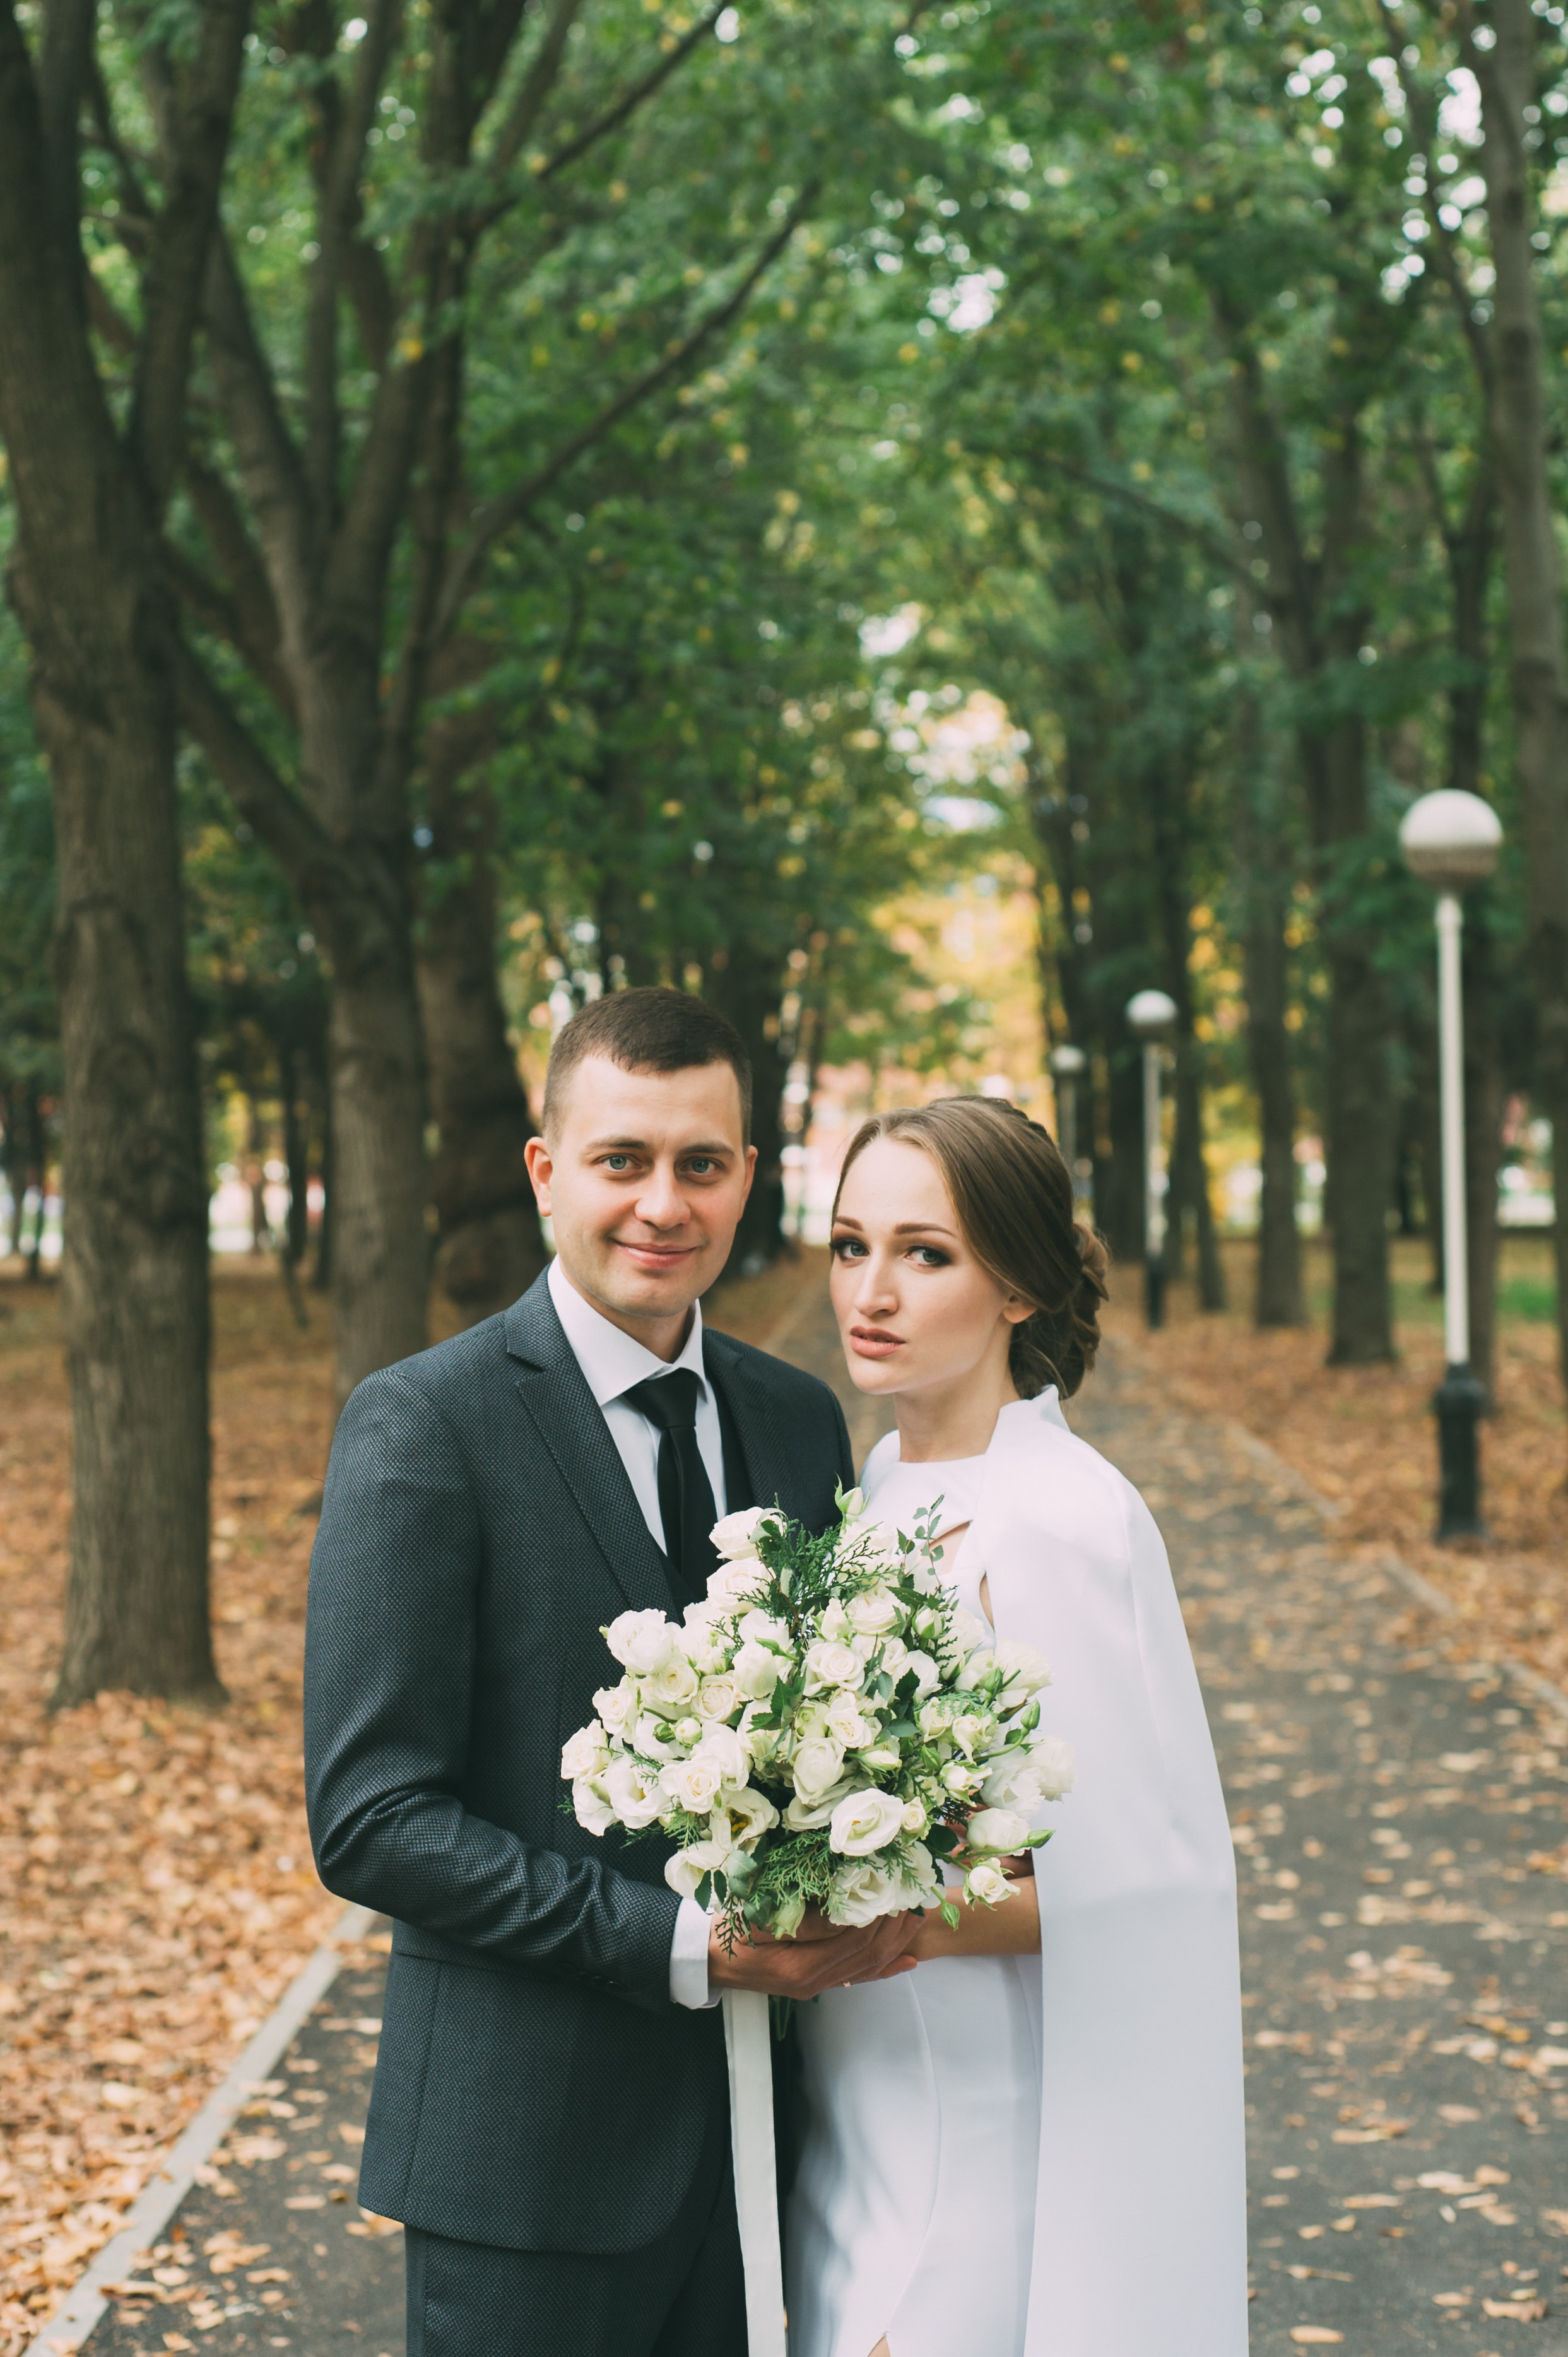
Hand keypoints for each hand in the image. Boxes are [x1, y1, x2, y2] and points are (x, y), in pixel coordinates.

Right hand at [707, 1905, 922, 1998]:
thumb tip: (847, 1913)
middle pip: (868, 1956)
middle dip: (895, 1927)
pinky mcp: (813, 1984)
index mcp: (800, 1967)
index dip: (880, 1916)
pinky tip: (906, 1960)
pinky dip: (884, 1969)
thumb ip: (805, 1921)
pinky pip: (856, 1979)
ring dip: (896, 1943)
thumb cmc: (728, 1930)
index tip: (897, 1889)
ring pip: (867, 1968)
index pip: (855, 1941)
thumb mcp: (761, 1919)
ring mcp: (814, 1987)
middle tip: (916, 1898)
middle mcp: (812, 1983)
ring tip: (917, 1918)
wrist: (705, 1959)